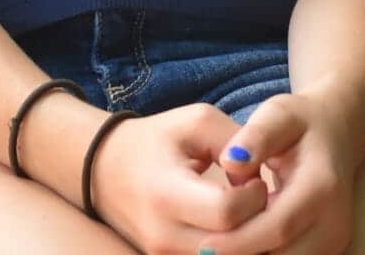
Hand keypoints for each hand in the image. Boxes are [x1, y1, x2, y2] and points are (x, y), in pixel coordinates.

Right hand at [90, 103, 275, 254]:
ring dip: (247, 239)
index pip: (226, 212)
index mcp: (167, 193)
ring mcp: (162, 254)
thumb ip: (234, 141)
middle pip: (231, 246)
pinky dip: (231, 248)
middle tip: (258, 198)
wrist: (105, 169)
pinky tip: (235, 225)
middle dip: (257, 221)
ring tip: (247, 210)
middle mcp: (162, 234)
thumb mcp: (196, 122)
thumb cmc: (156, 140)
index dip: (253, 197)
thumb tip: (256, 175)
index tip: (255, 179)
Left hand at [211, 94, 357, 254]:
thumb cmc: (301, 124)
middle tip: (203, 249)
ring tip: (217, 244)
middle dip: (240, 254)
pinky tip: (238, 242)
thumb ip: (256, 136)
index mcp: (321, 186)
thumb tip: (230, 162)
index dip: (239, 241)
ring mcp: (333, 239)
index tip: (203, 245)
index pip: (277, 227)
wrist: (337, 134)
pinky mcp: (327, 250)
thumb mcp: (278, 115)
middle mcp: (334, 220)